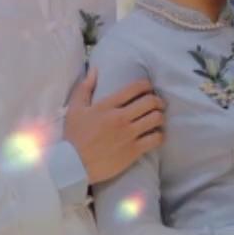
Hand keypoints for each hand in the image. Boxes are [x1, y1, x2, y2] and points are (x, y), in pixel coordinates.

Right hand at [65, 68, 164, 184]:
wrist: (73, 165)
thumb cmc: (74, 136)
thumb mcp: (75, 109)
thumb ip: (85, 87)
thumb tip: (95, 69)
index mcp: (108, 105)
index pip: (135, 88)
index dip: (147, 85)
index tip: (148, 88)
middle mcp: (121, 117)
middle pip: (150, 102)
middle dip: (157, 101)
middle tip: (157, 104)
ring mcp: (128, 134)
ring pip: (156, 118)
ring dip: (160, 116)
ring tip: (158, 118)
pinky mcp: (133, 151)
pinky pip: (156, 139)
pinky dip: (160, 135)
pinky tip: (156, 135)